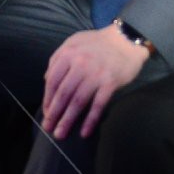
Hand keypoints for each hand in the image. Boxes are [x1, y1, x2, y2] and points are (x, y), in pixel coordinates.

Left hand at [41, 25, 151, 139]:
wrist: (126, 40)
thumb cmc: (98, 43)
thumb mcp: (74, 43)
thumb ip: (58, 59)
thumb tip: (46, 79)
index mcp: (68, 54)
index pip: (53, 80)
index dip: (48, 99)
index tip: (46, 112)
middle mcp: (80, 63)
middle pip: (63, 93)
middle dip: (54, 113)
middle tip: (48, 128)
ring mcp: (95, 73)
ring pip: (78, 101)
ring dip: (67, 120)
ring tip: (60, 133)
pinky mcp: (110, 82)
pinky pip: (98, 105)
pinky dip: (90, 120)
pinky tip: (84, 132)